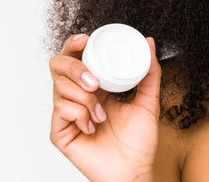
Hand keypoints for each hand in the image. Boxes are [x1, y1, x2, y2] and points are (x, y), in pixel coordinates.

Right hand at [49, 33, 161, 181]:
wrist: (134, 170)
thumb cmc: (139, 141)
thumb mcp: (148, 100)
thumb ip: (150, 72)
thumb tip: (149, 42)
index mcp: (95, 86)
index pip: (76, 58)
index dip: (74, 44)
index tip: (85, 39)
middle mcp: (77, 97)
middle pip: (58, 66)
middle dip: (74, 67)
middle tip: (94, 81)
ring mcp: (67, 114)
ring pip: (60, 88)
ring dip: (86, 98)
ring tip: (103, 115)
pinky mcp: (59, 133)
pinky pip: (61, 110)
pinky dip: (80, 114)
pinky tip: (93, 126)